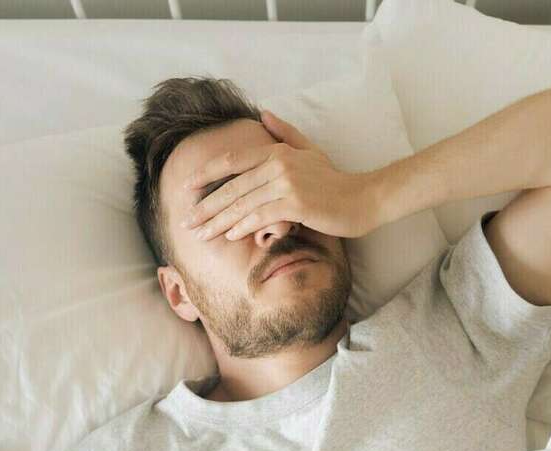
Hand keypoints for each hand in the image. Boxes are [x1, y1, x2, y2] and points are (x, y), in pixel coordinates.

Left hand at [180, 110, 379, 241]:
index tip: (186, 186)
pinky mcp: (295, 204)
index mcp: (277, 151)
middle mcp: (278, 164)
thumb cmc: (335, 180)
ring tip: (201, 235)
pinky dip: (243, 226)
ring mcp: (286, 184)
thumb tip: (263, 114)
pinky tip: (229, 235)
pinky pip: (260, 216)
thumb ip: (285, 132)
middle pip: (232, 186)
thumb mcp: (310, 150)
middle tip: (186, 221)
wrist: (363, 199)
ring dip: (218, 222)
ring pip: (242, 204)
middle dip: (206, 206)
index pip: (233, 160)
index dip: (206, 173)